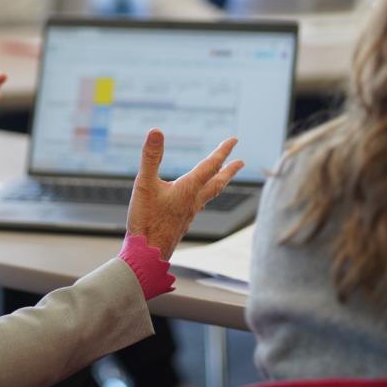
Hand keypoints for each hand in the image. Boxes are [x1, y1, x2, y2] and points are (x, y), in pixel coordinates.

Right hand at [126, 129, 242, 259]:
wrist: (147, 256)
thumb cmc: (146, 221)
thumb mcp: (144, 184)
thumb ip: (150, 157)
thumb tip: (156, 131)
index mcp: (188, 189)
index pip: (210, 166)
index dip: (222, 151)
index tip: (234, 140)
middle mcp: (193, 202)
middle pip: (217, 184)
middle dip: (229, 171)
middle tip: (242, 162)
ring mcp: (188, 216)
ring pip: (208, 196)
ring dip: (217, 185)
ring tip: (221, 180)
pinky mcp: (180, 226)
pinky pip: (197, 208)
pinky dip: (202, 199)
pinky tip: (194, 204)